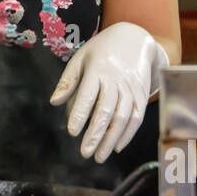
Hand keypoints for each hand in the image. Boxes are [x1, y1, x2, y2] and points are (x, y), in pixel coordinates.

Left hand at [48, 22, 168, 162]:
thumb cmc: (101, 50)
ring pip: (123, 117)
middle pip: (107, 110)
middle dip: (96, 134)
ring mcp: (132, 87)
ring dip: (111, 139)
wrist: (135, 39)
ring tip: (99, 156)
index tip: (72, 132)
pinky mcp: (142, 94)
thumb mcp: (81, 58)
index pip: (88, 94)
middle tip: (85, 153)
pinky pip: (137, 117)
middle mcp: (117, 79)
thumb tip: (54, 102)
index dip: (81, 114)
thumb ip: (68, 81)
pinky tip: (116, 147)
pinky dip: (128, 134)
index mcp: (98, 69)